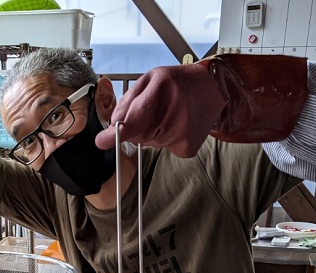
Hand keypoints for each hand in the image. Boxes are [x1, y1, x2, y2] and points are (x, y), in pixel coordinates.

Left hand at [95, 62, 226, 156]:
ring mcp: (182, 134)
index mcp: (160, 90)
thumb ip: (128, 102)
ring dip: (153, 131)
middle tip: (155, 110)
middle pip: (136, 135)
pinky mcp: (187, 148)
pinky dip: (166, 139)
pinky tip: (177, 125)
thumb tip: (112, 126)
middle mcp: (172, 114)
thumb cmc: (177, 82)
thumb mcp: (150, 80)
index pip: (132, 120)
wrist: (214, 88)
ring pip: (149, 143)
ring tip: (169, 114)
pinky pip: (163, 149)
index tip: (102, 141)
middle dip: (138, 126)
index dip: (115, 134)